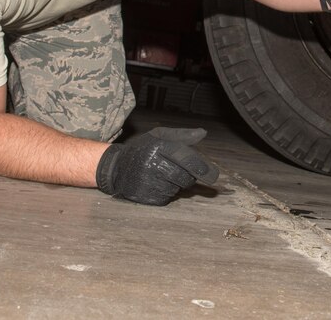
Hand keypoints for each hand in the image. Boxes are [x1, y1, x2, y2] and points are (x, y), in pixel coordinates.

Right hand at [96, 127, 218, 205]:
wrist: (116, 167)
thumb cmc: (143, 149)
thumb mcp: (160, 136)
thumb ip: (182, 135)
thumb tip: (203, 133)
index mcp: (158, 146)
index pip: (185, 157)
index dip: (201, 167)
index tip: (214, 176)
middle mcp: (152, 163)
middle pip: (185, 176)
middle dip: (190, 176)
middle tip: (183, 171)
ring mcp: (148, 181)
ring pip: (177, 188)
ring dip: (177, 184)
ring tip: (164, 174)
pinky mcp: (145, 196)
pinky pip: (167, 198)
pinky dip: (167, 192)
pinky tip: (157, 184)